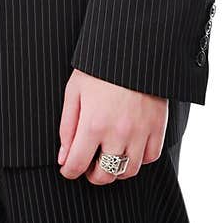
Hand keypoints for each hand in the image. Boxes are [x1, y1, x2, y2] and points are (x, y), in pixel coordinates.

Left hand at [57, 69, 168, 184]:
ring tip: (110, 155)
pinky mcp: (158, 126)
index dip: (68, 171)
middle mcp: (118, 133)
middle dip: (92, 174)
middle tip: (89, 163)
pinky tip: (131, 145)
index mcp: (93, 124)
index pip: (76, 166)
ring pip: (129, 171)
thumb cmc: (100, 67)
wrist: (134, 46)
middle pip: (104, 176)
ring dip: (116, 169)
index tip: (68, 167)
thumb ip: (67, 127)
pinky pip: (151, 157)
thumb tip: (63, 158)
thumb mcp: (75, 91)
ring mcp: (140, 131)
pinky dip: (140, 157)